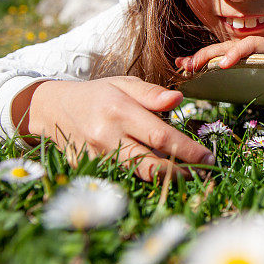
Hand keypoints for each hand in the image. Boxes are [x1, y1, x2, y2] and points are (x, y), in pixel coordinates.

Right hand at [13, 77, 214, 181]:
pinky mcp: (91, 169)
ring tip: (190, 176)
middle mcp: (108, 137)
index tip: (209, 157)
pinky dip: (144, 180)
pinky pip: (123, 177)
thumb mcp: (124, 83)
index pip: (161, 137)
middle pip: (151, 164)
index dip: (188, 150)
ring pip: (138, 176)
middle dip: (181, 172)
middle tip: (205, 173)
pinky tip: (163, 177)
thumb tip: (179, 99)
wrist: (55, 109)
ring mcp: (98, 156)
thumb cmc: (99, 94)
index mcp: (120, 111)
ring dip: (166, 180)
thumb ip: (151, 93)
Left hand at [176, 33, 263, 73]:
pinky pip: (252, 46)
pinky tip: (222, 65)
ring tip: (191, 65)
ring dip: (209, 55)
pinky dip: (235, 54)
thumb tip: (256, 97)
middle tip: (180, 66)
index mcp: (262, 55)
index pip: (229, 55)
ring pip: (232, 46)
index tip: (188, 68)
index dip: (207, 60)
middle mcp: (262, 48)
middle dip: (200, 57)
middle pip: (224, 49)